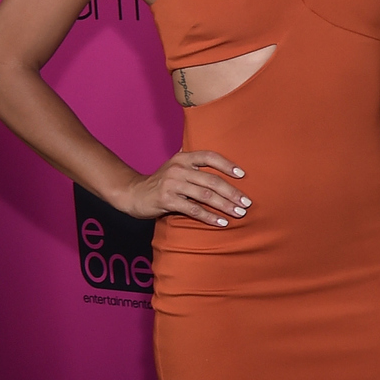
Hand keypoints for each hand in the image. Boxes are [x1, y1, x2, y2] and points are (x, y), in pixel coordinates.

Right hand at [118, 150, 248, 226]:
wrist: (133, 193)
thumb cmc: (161, 182)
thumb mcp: (176, 167)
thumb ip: (194, 163)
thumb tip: (221, 160)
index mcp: (183, 158)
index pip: (209, 156)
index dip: (227, 165)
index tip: (243, 175)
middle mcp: (178, 169)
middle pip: (212, 180)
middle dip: (232, 192)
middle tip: (247, 203)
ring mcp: (171, 184)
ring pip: (205, 196)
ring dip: (225, 206)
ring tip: (240, 213)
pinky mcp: (166, 200)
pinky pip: (194, 210)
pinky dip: (210, 217)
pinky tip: (222, 222)